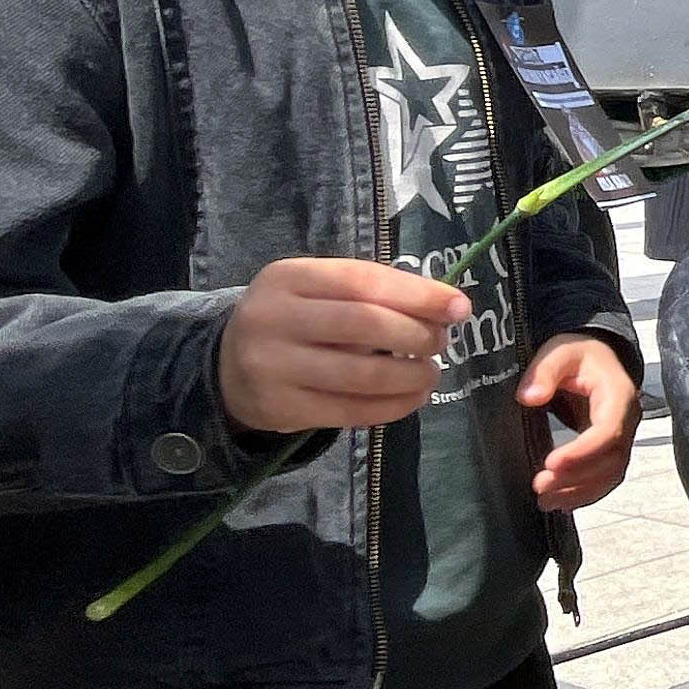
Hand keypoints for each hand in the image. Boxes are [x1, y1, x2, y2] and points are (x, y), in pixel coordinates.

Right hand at [217, 257, 466, 434]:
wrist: (229, 368)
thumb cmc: (295, 321)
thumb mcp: (321, 292)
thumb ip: (376, 292)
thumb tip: (451, 306)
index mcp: (288, 277)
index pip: (364, 281)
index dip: (418, 295)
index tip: (460, 307)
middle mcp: (274, 318)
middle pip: (366, 324)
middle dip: (417, 335)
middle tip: (440, 342)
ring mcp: (273, 366)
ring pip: (363, 374)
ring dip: (412, 375)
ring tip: (430, 372)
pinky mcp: (281, 408)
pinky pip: (352, 411)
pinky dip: (394, 406)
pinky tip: (413, 397)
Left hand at [520, 333, 640, 511]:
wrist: (598, 357)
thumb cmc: (579, 353)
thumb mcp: (559, 351)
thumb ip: (544, 371)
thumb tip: (530, 397)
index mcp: (619, 396)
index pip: (608, 432)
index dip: (582, 452)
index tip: (550, 463)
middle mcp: (627, 421)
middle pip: (611, 460)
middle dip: (576, 478)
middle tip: (540, 486)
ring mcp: (622, 438)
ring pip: (610, 474)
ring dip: (579, 492)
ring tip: (545, 501)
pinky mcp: (612, 450)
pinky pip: (606, 477)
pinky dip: (585, 493)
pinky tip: (562, 503)